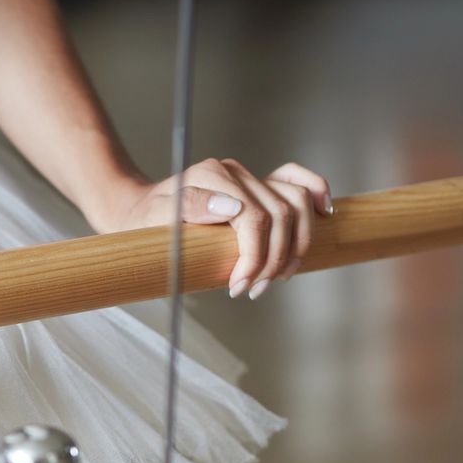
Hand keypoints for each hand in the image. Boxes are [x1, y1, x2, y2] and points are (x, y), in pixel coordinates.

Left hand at [89, 160, 333, 298]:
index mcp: (212, 176)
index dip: (255, 257)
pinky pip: (297, 181)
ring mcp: (250, 177)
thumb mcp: (155, 220)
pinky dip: (316, 194)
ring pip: (297, 201)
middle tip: (254, 290)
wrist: (139, 212)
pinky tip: (324, 215)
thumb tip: (232, 207)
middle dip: (273, 259)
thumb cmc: (145, 223)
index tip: (239, 288)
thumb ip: (189, 209)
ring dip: (296, 244)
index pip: (254, 218)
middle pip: (281, 213)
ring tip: (277, 277)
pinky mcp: (259, 186)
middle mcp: (236, 172)